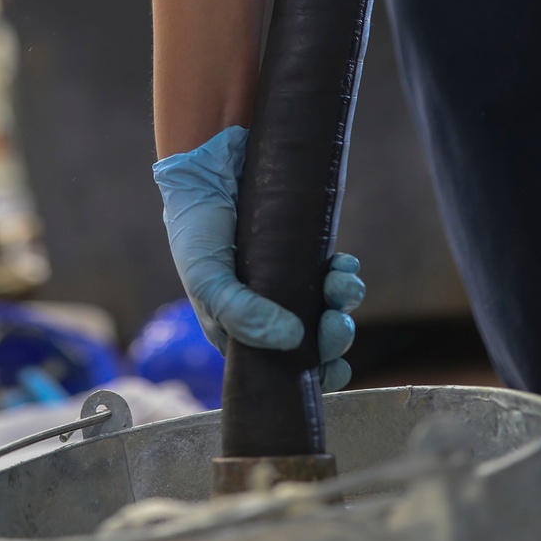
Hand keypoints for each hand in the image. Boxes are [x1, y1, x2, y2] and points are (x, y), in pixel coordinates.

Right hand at [153, 126, 364, 390]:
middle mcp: (266, 309)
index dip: (312, 373)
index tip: (334, 368)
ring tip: (343, 283)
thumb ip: (243, 315)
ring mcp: (285, 280)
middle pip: (311, 341)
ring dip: (342, 302)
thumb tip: (295, 338)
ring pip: (326, 306)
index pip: (281, 368)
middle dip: (333, 337)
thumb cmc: (196, 230)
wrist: (206, 166)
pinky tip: (343, 264)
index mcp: (239, 329)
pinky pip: (331, 273)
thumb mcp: (208, 280)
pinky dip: (342, 272)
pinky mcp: (301, 251)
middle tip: (337, 322)